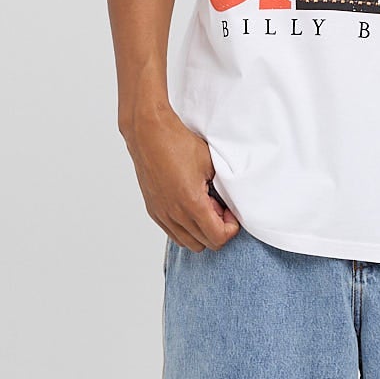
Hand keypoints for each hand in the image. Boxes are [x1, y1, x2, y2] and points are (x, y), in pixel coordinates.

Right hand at [122, 108, 239, 251]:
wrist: (149, 134)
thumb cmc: (178, 143)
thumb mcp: (210, 164)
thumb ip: (221, 189)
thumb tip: (227, 205)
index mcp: (192, 203)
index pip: (218, 238)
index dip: (230, 228)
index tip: (230, 213)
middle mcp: (174, 214)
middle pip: (205, 244)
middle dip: (217, 230)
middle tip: (218, 208)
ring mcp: (162, 214)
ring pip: (188, 243)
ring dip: (201, 231)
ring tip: (204, 208)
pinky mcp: (153, 211)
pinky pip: (173, 234)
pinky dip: (186, 229)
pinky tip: (190, 207)